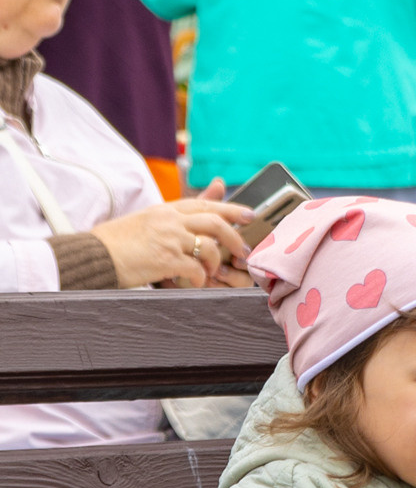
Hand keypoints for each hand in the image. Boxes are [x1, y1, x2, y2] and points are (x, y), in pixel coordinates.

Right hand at [93, 183, 251, 288]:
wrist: (94, 256)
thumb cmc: (116, 242)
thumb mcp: (145, 221)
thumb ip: (171, 218)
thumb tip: (186, 219)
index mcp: (165, 209)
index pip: (205, 203)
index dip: (231, 208)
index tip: (249, 215)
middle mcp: (170, 220)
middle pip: (215, 221)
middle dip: (233, 236)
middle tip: (242, 250)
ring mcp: (168, 238)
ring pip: (208, 246)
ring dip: (215, 262)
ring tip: (212, 272)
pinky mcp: (165, 259)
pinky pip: (195, 269)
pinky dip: (200, 278)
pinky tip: (195, 283)